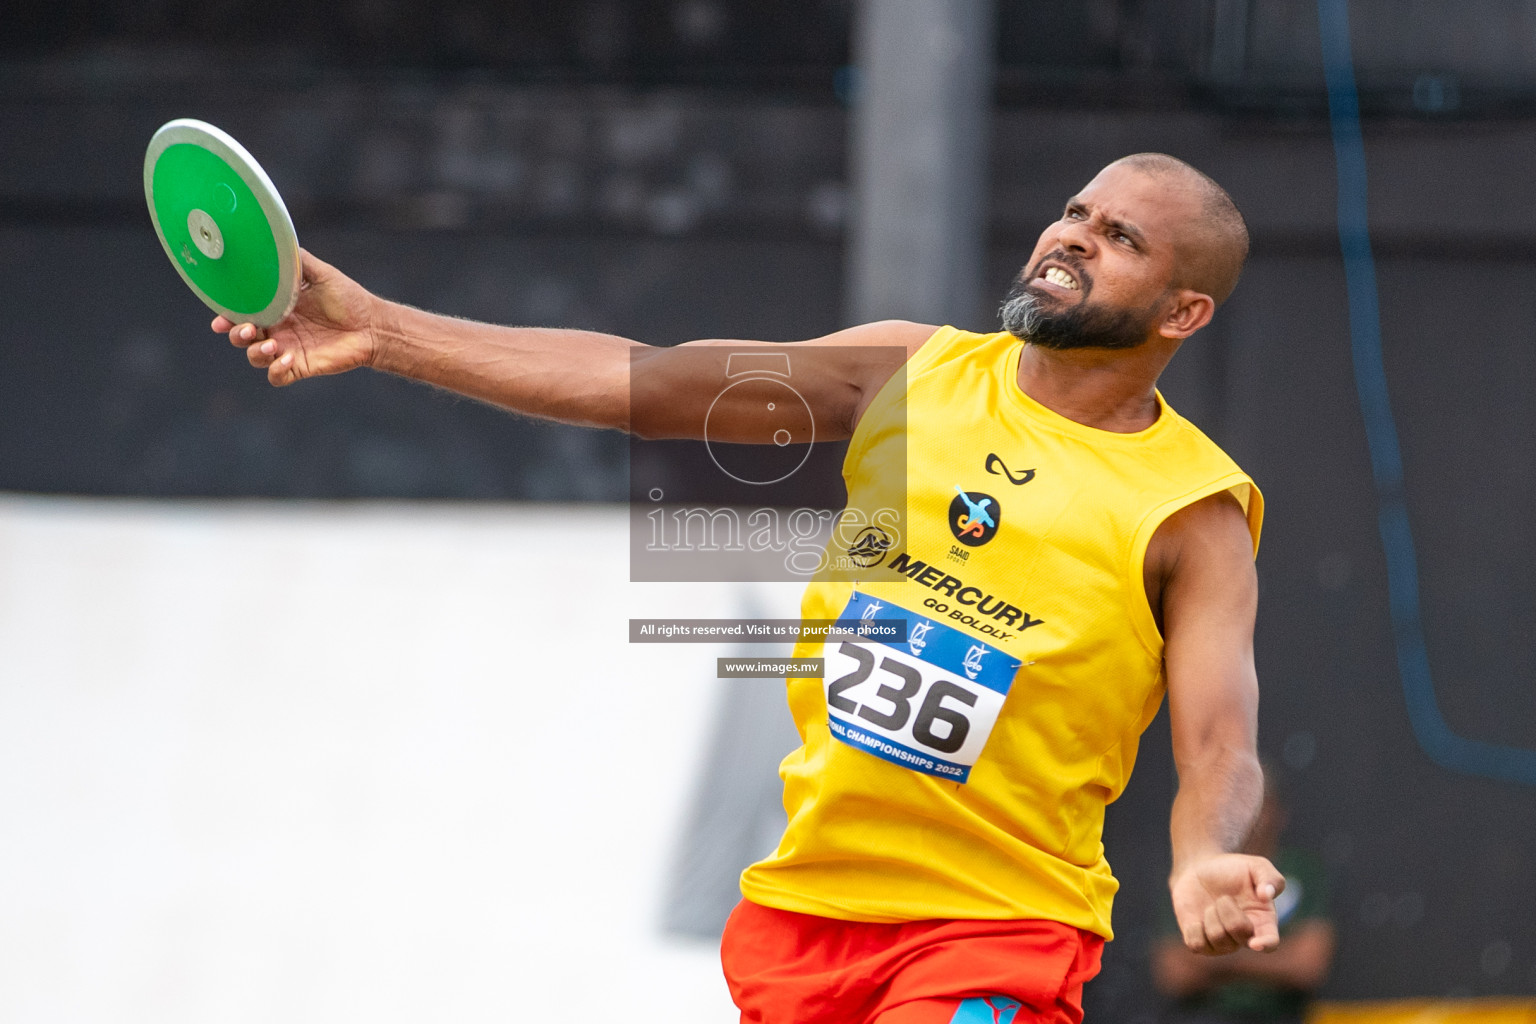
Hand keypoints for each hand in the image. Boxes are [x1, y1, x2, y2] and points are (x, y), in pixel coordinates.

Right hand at [213, 249, 377, 386]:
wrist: (373, 325)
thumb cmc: (349, 298)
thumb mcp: (321, 273)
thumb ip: (297, 259)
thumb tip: (275, 240)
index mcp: (276, 306)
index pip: (242, 311)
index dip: (227, 315)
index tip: (220, 317)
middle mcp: (277, 329)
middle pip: (241, 336)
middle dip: (236, 334)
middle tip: (248, 328)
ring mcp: (287, 349)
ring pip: (255, 357)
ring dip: (256, 352)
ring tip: (273, 344)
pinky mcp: (300, 366)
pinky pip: (277, 376)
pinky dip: (276, 370)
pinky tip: (288, 359)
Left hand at [1170, 853, 1284, 954]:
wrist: (1199, 868)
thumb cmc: (1234, 870)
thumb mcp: (1256, 866)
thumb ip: (1269, 877)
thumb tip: (1267, 895)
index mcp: (1263, 922)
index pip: (1270, 943)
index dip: (1265, 944)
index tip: (1256, 943)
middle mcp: (1244, 937)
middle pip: (1240, 933)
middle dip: (1229, 909)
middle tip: (1224, 897)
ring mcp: (1221, 944)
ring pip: (1217, 938)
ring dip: (1211, 914)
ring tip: (1212, 905)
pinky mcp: (1199, 943)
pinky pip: (1195, 944)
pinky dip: (1194, 928)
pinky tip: (1197, 918)